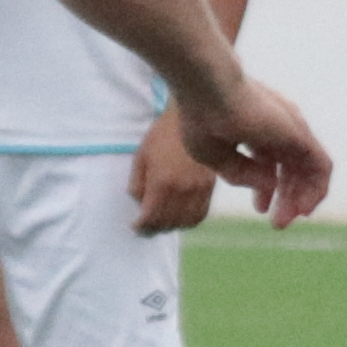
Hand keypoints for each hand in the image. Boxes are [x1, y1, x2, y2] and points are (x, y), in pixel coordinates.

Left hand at [126, 110, 216, 236]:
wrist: (192, 117)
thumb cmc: (160, 135)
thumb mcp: (141, 158)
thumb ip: (138, 186)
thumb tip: (141, 207)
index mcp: (163, 183)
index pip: (151, 218)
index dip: (141, 227)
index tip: (135, 227)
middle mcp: (184, 190)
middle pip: (169, 223)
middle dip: (154, 229)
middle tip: (145, 228)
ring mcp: (201, 189)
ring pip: (187, 222)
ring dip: (172, 226)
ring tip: (161, 223)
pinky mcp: (211, 186)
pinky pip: (201, 213)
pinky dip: (189, 220)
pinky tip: (179, 216)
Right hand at [171, 73, 334, 227]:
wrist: (208, 91)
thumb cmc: (202, 119)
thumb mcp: (214, 156)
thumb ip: (241, 174)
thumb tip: (270, 186)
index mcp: (254, 129)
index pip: (270, 161)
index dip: (266, 187)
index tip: (260, 209)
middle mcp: (277, 128)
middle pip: (291, 168)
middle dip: (286, 196)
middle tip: (278, 223)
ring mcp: (291, 130)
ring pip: (308, 169)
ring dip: (301, 197)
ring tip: (291, 219)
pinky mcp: (300, 134)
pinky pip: (321, 167)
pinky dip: (316, 189)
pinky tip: (304, 207)